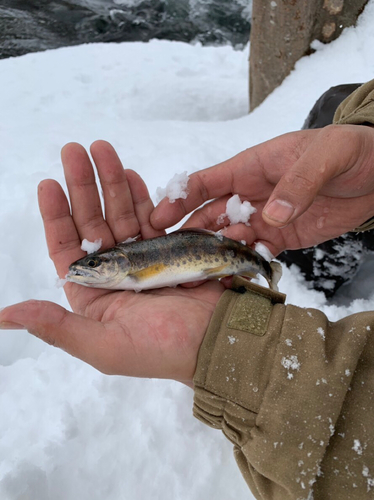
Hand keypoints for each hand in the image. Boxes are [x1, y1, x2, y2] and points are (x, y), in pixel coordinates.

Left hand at [0, 141, 224, 385]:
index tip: (49, 184)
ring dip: (111, 183)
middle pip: (93, 222)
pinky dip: (141, 196)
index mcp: (94, 294)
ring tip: (102, 149)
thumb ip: (56, 326)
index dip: (56, 216)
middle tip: (75, 151)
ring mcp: (143, 258)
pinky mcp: (170, 250)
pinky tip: (131, 174)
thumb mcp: (103, 345)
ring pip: (121, 214)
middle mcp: (115, 273)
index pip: (67, 248)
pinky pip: (151, 217)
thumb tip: (4, 314)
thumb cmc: (159, 349)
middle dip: (83, 186)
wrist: (216, 343)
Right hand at [151, 125, 373, 255]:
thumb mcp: (326, 156)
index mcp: (251, 167)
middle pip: (210, 216)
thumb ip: (298, 183)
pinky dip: (244, 264)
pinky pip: (256, 253)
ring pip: (229, 239)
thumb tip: (271, 215)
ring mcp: (266, 218)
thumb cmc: (350, 150)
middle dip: (191, 236)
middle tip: (177, 259)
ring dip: (217, 254)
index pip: (205, 182)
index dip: (178, 198)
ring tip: (205, 273)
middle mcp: (251, 194)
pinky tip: (235, 277)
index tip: (158, 219)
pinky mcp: (283, 237)